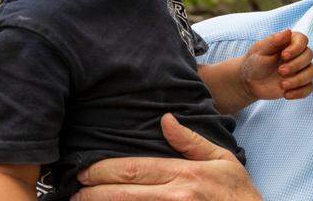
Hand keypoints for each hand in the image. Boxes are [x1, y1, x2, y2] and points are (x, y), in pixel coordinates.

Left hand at [72, 114, 261, 200]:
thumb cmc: (237, 192)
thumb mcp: (220, 158)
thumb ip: (189, 141)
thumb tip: (165, 119)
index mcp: (184, 174)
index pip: (135, 170)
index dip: (105, 170)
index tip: (85, 170)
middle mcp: (175, 197)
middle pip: (124, 194)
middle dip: (94, 192)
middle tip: (75, 190)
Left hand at [241, 29, 312, 100]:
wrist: (250, 81)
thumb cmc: (254, 61)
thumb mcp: (260, 50)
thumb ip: (274, 40)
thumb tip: (288, 31)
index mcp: (289, 43)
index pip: (303, 40)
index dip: (296, 48)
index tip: (283, 56)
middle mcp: (297, 55)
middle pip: (309, 56)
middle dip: (296, 65)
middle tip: (280, 71)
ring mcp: (300, 70)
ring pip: (312, 72)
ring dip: (298, 80)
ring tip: (282, 85)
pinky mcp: (299, 84)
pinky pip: (309, 88)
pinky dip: (300, 92)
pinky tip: (286, 94)